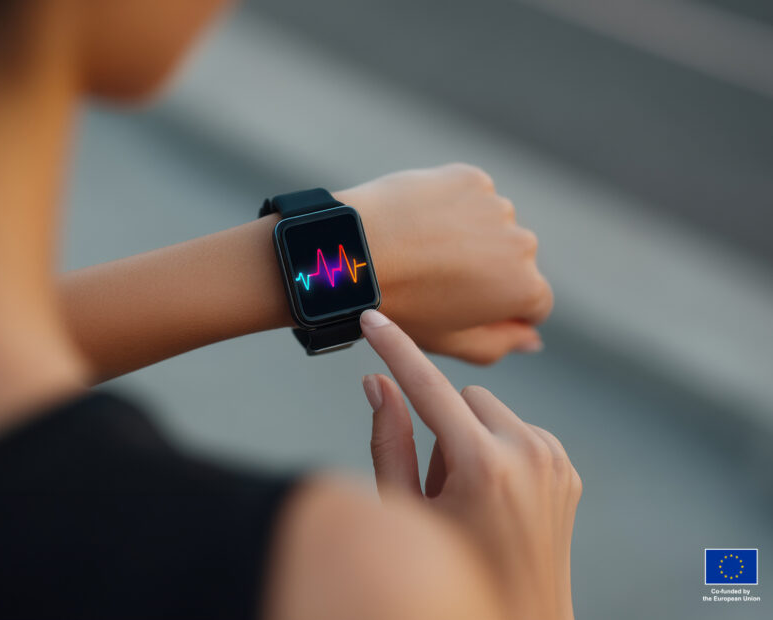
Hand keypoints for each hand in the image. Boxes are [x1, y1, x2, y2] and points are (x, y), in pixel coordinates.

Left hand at [334, 164, 551, 363]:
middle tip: (437, 278)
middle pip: (516, 262)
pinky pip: (471, 197)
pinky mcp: (470, 179)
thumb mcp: (451, 343)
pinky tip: (419, 223)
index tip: (462, 307)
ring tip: (424, 250)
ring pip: (493, 226)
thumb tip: (533, 339)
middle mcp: (523, 244)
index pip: (534, 304)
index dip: (500, 311)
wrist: (357, 253)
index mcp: (525, 289)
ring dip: (471, 236)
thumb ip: (502, 344)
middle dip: (488, 270)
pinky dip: (452, 207)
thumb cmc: (401, 306)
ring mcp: (497, 207)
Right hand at [359, 310, 579, 619]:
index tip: (375, 318)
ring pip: (491, 412)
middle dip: (444, 426)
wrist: (521, 613)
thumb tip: (376, 382)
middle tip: (440, 483)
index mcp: (483, 466)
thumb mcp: (407, 511)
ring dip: (471, 437)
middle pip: (465, 398)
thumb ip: (388, 441)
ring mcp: (555, 459)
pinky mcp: (567, 466)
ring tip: (472, 494)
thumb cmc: (452, 567)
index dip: (396, 350)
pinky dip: (499, 449)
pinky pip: (518, 431)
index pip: (429, 388)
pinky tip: (497, 496)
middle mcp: (528, 453)